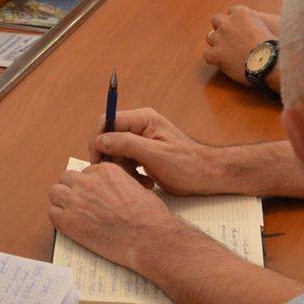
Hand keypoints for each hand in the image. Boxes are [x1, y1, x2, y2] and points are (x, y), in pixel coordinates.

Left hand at [46, 160, 172, 271]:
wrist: (149, 238)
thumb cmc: (149, 216)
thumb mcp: (137, 187)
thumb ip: (118, 184)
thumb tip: (110, 190)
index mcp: (105, 171)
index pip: (85, 172)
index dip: (88, 185)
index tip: (92, 195)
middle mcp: (88, 182)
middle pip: (67, 178)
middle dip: (72, 189)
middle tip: (79, 203)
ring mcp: (77, 200)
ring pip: (55, 192)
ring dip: (61, 200)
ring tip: (71, 212)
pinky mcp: (69, 221)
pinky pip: (52, 213)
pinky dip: (58, 217)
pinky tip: (68, 224)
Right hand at [90, 107, 233, 195]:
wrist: (206, 176)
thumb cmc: (186, 164)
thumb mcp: (154, 154)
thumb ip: (126, 144)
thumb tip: (100, 140)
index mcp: (143, 119)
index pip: (108, 121)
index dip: (98, 140)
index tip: (98, 161)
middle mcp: (140, 127)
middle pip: (110, 139)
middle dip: (113, 160)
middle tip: (122, 176)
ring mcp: (142, 141)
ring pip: (116, 153)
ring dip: (123, 171)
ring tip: (139, 182)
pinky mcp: (144, 155)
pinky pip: (126, 162)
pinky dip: (131, 175)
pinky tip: (145, 183)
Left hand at [202, 6, 279, 85]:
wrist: (270, 62)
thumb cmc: (274, 46)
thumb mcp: (270, 24)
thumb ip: (258, 21)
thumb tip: (257, 28)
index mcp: (241, 13)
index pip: (232, 11)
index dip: (236, 21)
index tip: (240, 28)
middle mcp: (228, 22)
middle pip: (217, 19)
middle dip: (221, 27)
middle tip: (229, 38)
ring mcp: (220, 38)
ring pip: (210, 36)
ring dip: (217, 43)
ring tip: (226, 52)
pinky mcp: (216, 54)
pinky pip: (207, 54)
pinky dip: (214, 58)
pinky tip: (222, 63)